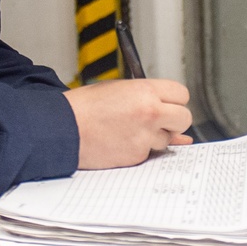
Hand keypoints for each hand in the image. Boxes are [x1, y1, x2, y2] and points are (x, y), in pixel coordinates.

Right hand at [64, 78, 192, 168]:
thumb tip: (169, 115)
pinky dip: (139, 150)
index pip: (181, 94)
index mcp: (145, 91)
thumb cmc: (85, 107)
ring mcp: (145, 136)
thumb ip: (147, 98)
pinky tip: (120, 141)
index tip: (167, 105)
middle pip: (184, 118)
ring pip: (167, 139)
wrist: (62, 128)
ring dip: (155, 137)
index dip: (174, 101)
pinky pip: (149, 153)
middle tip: (158, 121)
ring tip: (128, 130)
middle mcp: (150, 113)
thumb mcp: (117, 90)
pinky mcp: (137, 155)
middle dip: (174, 121)